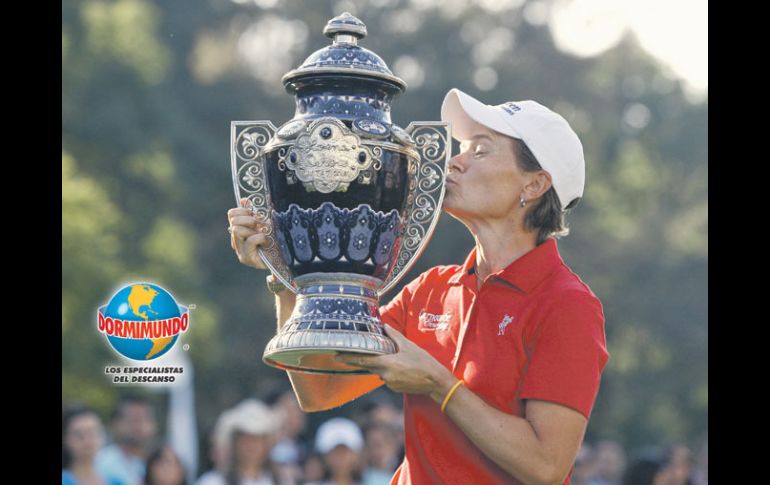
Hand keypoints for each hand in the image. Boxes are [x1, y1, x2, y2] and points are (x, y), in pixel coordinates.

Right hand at [227, 197, 270, 269]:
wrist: (285, 259)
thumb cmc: (275, 240)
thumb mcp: (265, 224)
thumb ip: (254, 213)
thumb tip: (243, 200)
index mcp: (239, 230)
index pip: (232, 214)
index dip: (244, 210)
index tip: (255, 214)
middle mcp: (236, 240)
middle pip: (233, 221)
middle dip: (249, 219)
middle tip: (260, 225)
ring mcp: (240, 250)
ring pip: (237, 230)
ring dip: (253, 230)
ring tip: (264, 234)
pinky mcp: (245, 258)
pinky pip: (250, 240)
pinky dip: (261, 238)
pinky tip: (267, 242)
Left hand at [335, 324, 454, 395]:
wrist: (435, 381)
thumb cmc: (423, 362)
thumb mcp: (408, 346)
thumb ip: (393, 336)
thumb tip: (384, 326)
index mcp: (387, 363)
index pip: (363, 360)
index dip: (349, 358)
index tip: (337, 356)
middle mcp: (385, 374)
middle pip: (368, 366)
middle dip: (360, 360)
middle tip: (346, 356)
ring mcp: (389, 383)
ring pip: (379, 371)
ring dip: (381, 364)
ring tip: (395, 359)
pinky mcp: (394, 388)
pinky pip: (387, 377)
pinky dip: (389, 371)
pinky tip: (401, 368)